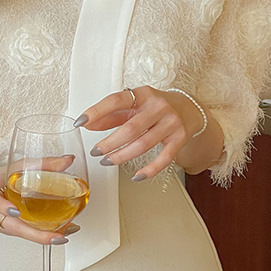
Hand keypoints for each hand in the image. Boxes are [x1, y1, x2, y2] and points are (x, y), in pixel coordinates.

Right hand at [0, 158, 80, 244]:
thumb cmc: (1, 176)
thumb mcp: (21, 165)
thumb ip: (45, 163)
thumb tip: (67, 160)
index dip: (4, 207)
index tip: (15, 211)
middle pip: (13, 226)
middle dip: (36, 234)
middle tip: (56, 235)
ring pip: (20, 233)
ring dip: (41, 236)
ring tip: (62, 234)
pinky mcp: (6, 230)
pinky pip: (22, 235)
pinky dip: (38, 235)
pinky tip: (55, 232)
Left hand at [76, 86, 205, 179]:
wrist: (190, 109)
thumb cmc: (156, 107)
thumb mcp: (134, 106)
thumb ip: (111, 115)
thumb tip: (88, 124)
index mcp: (143, 94)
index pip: (116, 100)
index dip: (96, 111)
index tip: (81, 122)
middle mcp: (158, 106)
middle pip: (130, 128)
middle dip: (109, 143)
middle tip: (96, 151)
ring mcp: (171, 123)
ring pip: (143, 144)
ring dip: (122, 156)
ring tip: (107, 161)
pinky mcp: (180, 138)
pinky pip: (164, 158)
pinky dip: (149, 169)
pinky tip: (136, 175)